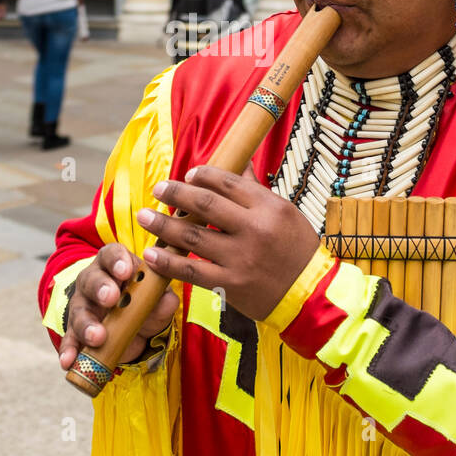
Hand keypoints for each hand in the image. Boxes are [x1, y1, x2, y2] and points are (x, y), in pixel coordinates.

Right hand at [57, 243, 179, 370]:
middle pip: (91, 280)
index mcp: (114, 264)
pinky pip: (70, 339)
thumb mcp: (156, 299)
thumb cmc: (142, 301)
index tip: (125, 270)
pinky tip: (69, 360)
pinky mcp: (76, 331)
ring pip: (79, 311)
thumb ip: (163, 298)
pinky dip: (70, 350)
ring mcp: (82, 306)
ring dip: (87, 324)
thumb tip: (168, 300)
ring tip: (97, 337)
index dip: (117, 261)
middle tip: (111, 298)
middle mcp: (93, 281)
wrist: (133, 327)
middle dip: (101, 288)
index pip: (112, 254)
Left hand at [136, 164, 320, 321]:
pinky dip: (168, 262)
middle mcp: (254, 229)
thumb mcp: (284, 213)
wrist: (311, 295)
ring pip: (192, 237)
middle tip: (158, 189)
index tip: (186, 174)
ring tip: (144, 217)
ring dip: (163, 225)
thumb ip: (254, 189)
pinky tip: (151, 254)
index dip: (202, 175)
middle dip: (176, 194)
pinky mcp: (231, 284)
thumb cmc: (297, 250)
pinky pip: (192, 271)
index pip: (227, 183)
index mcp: (269, 207)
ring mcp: (241, 258)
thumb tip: (239, 160)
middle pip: (205, 205)